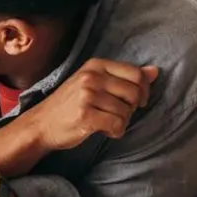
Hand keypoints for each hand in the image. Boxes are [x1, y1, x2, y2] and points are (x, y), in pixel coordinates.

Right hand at [22, 59, 159, 150]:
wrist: (41, 123)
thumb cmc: (70, 103)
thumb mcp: (95, 82)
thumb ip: (124, 76)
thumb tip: (155, 71)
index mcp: (96, 65)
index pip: (136, 73)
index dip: (143, 90)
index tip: (137, 101)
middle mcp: (91, 77)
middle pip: (134, 93)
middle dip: (132, 108)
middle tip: (117, 113)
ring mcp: (87, 96)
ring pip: (127, 112)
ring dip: (122, 122)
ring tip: (106, 122)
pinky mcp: (85, 116)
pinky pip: (117, 125)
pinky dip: (115, 132)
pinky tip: (105, 131)